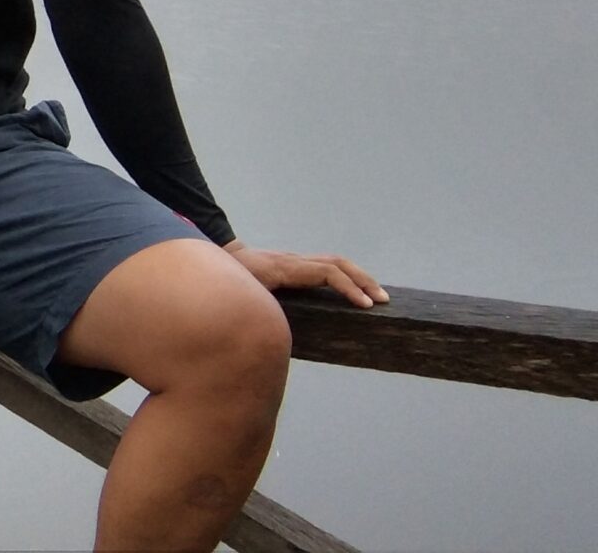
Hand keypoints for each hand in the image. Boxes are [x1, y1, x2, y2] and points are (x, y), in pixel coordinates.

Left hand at [224, 240, 388, 307]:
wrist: (215, 258)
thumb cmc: (228, 282)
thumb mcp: (242, 297)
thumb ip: (260, 312)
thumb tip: (274, 339)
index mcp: (284, 269)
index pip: (326, 272)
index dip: (348, 288)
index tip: (365, 305)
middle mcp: (293, 260)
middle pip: (337, 263)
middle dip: (362, 281)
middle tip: (382, 301)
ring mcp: (294, 259)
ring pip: (334, 261)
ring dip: (358, 277)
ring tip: (378, 296)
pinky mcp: (294, 263)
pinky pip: (326, 265)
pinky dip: (345, 276)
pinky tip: (355, 291)